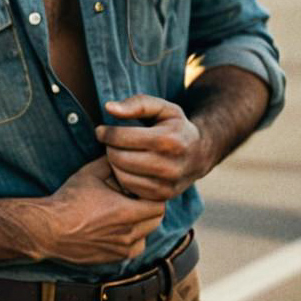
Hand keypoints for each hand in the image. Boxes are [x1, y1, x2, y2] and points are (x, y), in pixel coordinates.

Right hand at [37, 156, 164, 264]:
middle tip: (135, 197)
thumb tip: (123, 152)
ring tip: (125, 212)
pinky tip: (117, 227)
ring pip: (147, 233)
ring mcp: (123, 248)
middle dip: (149, 206)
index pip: (159, 204)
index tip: (140, 187)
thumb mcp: (89, 173)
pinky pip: (135, 247)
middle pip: (156, 219)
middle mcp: (129, 233)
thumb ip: (111, 162)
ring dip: (142, 222)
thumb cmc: (69, 200)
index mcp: (126, 212)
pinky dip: (132, 237)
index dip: (153, 194)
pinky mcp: (115, 258)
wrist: (49, 229)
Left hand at [95, 94, 210, 201]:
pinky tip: (127, 166)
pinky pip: (129, 188)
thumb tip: (109, 108)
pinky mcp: (163, 197)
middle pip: (119, 157)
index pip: (121, 137)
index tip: (101, 130)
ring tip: (119, 152)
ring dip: (114, 162)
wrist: (199, 154)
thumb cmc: (174, 126)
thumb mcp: (162, 108)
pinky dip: (123, 176)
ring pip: (121, 175)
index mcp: (169, 139)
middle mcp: (170, 165)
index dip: (106, 132)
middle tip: (110, 142)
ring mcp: (167, 184)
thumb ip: (137, 104)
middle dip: (109, 147)